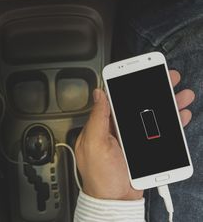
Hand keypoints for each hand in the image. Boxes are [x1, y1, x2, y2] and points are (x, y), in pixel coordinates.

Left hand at [75, 70, 194, 200]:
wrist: (114, 200)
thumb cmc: (100, 175)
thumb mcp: (94, 144)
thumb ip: (97, 118)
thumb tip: (98, 94)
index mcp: (104, 124)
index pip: (117, 98)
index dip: (129, 85)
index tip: (141, 73)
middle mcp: (118, 128)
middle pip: (138, 104)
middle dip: (154, 91)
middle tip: (168, 80)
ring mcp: (132, 137)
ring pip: (152, 116)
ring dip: (166, 104)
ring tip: (181, 95)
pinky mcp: (143, 147)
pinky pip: (159, 132)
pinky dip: (170, 123)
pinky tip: (180, 115)